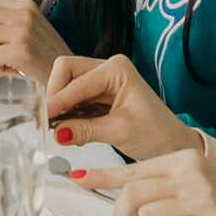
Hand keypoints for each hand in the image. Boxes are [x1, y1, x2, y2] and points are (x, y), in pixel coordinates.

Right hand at [42, 53, 191, 162]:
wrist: (173, 146)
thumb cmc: (157, 134)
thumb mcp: (119, 132)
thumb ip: (85, 130)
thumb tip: (56, 132)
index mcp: (117, 69)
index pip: (76, 79)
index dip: (57, 99)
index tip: (42, 117)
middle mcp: (108, 69)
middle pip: (66, 73)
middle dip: (54, 97)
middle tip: (44, 122)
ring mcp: (102, 82)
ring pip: (67, 87)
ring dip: (59, 108)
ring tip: (56, 130)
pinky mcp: (98, 97)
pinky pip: (74, 101)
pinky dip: (67, 115)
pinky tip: (67, 131)